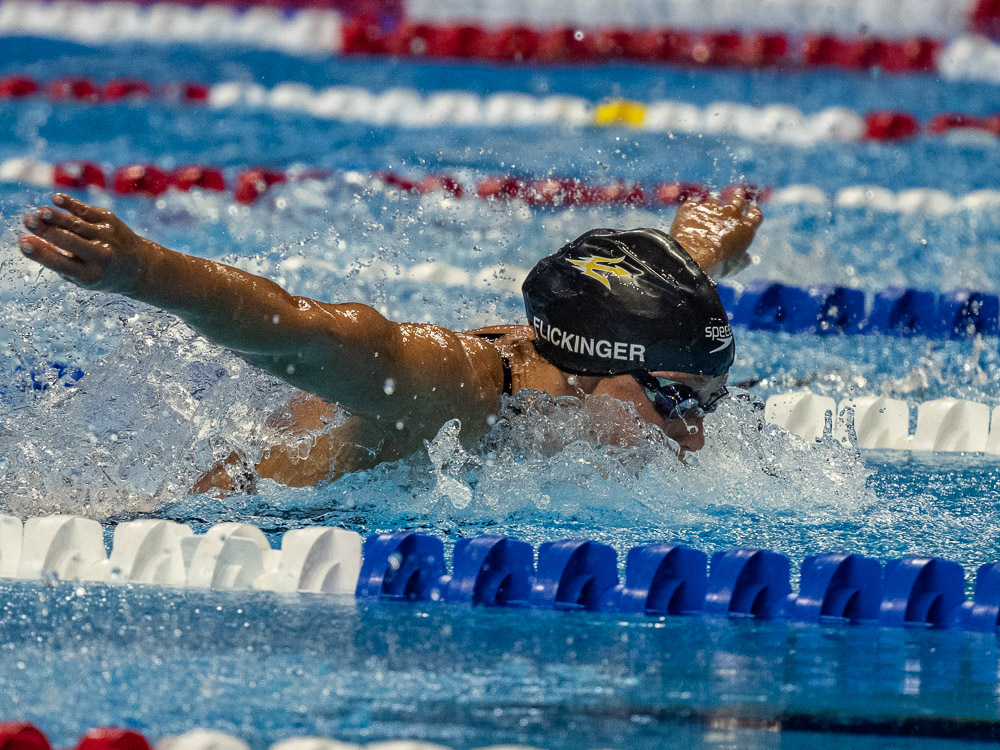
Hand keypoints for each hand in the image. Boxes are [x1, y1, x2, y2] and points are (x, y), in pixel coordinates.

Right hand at [18, 193, 148, 293]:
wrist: (138, 266)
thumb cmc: (98, 272)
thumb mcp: (78, 274)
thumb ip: (54, 259)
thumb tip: (25, 240)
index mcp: (90, 275)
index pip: (61, 263)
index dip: (40, 252)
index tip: (23, 242)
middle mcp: (101, 256)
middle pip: (69, 241)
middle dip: (46, 230)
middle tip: (26, 221)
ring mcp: (107, 236)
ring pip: (76, 224)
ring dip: (56, 217)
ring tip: (38, 213)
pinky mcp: (110, 221)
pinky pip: (86, 211)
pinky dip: (71, 204)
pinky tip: (56, 199)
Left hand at [670, 187, 762, 276]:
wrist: (695, 254)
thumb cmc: (719, 263)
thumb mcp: (735, 266)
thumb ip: (742, 260)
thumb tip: (746, 258)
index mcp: (745, 227)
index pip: (755, 215)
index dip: (753, 212)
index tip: (752, 209)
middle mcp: (730, 213)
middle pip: (738, 200)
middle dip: (738, 196)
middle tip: (738, 193)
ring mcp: (711, 208)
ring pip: (714, 200)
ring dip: (713, 203)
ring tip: (710, 206)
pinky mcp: (693, 208)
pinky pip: (693, 203)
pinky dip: (693, 208)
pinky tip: (691, 211)